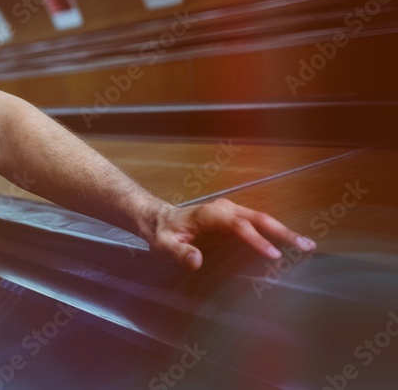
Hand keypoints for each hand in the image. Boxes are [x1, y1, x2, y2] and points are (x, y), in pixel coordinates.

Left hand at [147, 198, 316, 270]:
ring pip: (262, 220)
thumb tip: (196, 259)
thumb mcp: (164, 246)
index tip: (274, 255)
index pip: (238, 226)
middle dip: (283, 232)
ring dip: (285, 233)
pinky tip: (291, 246)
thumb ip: (178, 253)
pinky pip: (259, 225)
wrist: (161, 221)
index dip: (256, 240)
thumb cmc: (164, 235)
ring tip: (308, 247)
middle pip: (258, 218)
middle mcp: (224, 210)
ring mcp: (232, 213)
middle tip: (306, 246)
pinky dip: (276, 234)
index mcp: (209, 215)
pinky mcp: (236, 220)